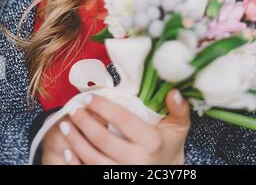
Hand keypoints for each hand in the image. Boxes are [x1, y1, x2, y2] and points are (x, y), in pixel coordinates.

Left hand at [50, 89, 189, 164]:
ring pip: (93, 159)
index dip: (103, 107)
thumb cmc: (169, 145)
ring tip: (65, 125)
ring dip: (76, 141)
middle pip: (104, 140)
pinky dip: (75, 162)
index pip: (123, 120)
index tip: (87, 97)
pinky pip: (90, 173)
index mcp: (152, 142)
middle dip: (85, 123)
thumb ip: (179, 109)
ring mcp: (124, 174)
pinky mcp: (114, 181)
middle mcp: (137, 161)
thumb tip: (174, 91)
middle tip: (73, 109)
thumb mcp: (179, 126)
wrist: (166, 173)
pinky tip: (67, 149)